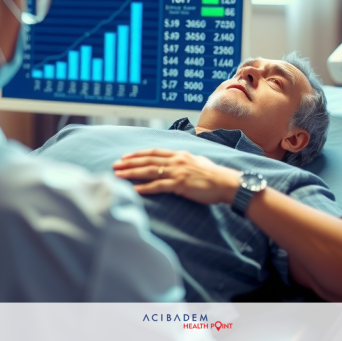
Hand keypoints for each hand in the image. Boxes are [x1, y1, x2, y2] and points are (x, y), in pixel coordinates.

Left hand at [113, 149, 240, 204]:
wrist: (226, 183)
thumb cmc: (214, 175)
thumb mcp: (198, 161)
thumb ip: (185, 160)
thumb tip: (178, 161)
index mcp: (180, 154)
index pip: (154, 152)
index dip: (138, 154)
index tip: (125, 156)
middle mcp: (176, 160)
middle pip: (147, 160)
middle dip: (129, 162)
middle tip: (115, 165)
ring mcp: (177, 172)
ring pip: (149, 171)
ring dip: (131, 173)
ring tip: (117, 175)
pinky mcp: (179, 185)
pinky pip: (158, 186)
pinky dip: (144, 188)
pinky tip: (133, 190)